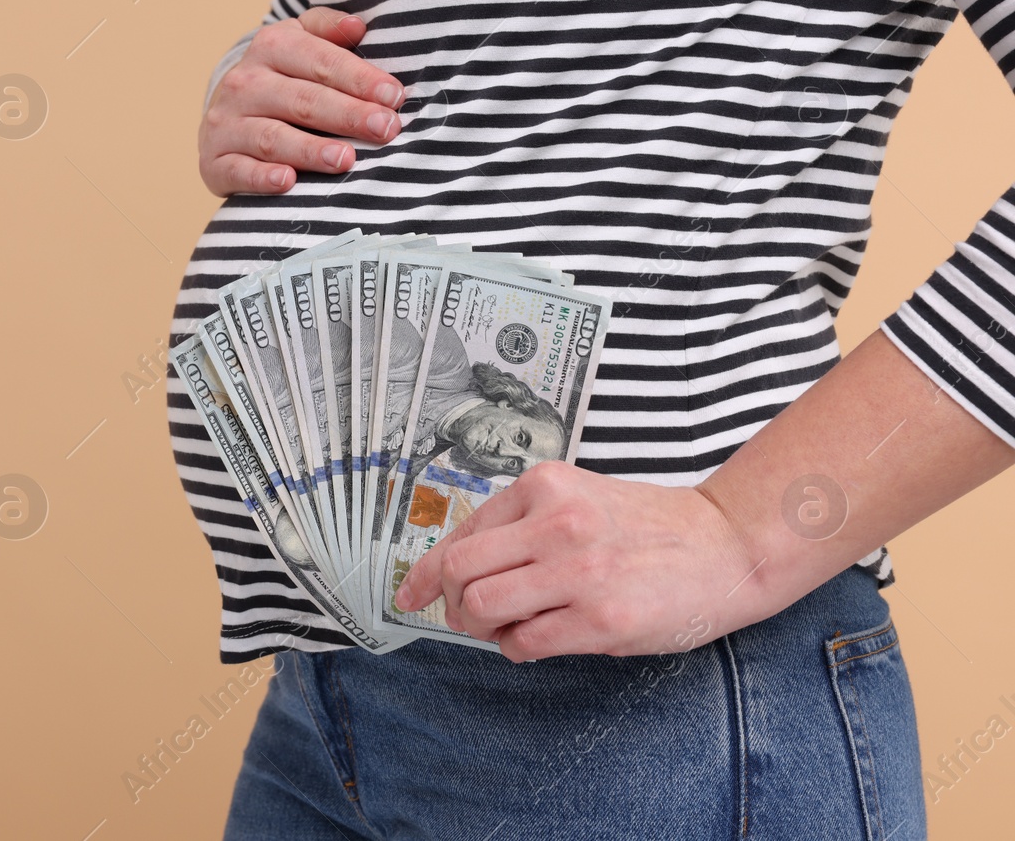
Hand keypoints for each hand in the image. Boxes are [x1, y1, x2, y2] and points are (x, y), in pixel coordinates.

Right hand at [197, 7, 405, 195]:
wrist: (226, 113)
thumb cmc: (281, 78)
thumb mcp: (300, 41)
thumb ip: (327, 28)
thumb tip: (357, 25)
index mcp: (270, 46)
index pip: (320, 60)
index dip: (359, 78)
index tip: (394, 96)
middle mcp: (244, 83)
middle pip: (302, 100)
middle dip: (347, 114)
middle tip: (386, 128)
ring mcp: (226, 123)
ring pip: (272, 137)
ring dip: (311, 150)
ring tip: (347, 159)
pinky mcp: (214, 161)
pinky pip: (238, 170)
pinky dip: (261, 177)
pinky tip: (288, 181)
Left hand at [393, 461, 767, 662]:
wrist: (725, 545)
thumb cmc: (646, 528)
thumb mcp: (576, 501)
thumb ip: (521, 526)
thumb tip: (457, 570)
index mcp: (544, 486)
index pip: (461, 533)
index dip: (427, 572)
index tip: (409, 594)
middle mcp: (557, 523)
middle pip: (461, 570)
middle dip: (453, 602)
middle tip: (466, 617)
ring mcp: (579, 571)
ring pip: (484, 607)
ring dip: (482, 628)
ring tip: (506, 629)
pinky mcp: (601, 618)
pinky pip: (525, 643)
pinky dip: (517, 649)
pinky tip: (537, 641)